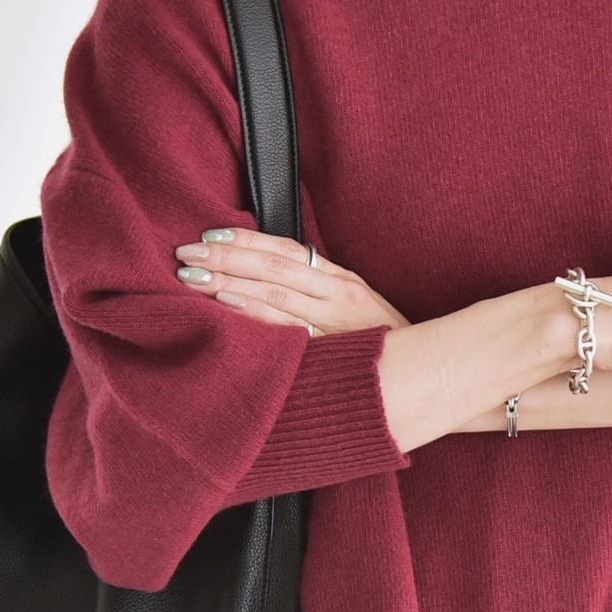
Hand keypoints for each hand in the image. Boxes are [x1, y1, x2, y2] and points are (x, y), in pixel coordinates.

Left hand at [173, 227, 410, 336]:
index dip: (247, 240)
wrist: (426, 378)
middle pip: (274, 268)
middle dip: (227, 258)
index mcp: (342, 281)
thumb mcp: (356, 307)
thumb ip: (318, 290)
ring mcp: (335, 325)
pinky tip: (227, 308)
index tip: (210, 233)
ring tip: (192, 278)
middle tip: (186, 253)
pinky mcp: (330, 354)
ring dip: (230, 283)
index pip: (287, 251)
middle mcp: (338, 296)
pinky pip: (286, 331)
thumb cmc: (383, 344)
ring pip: (275, 296)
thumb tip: (268, 272)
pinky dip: (255, 316)